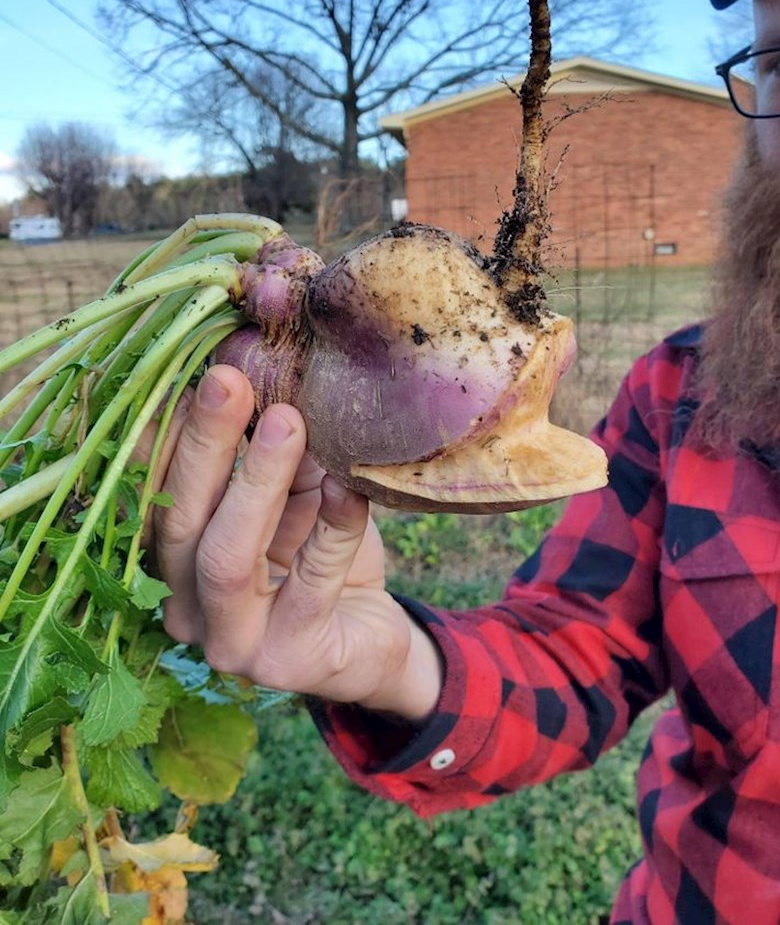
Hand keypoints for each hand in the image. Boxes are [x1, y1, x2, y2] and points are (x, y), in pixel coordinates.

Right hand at [152, 364, 441, 718]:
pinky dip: (331, 527)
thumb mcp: (292, 496)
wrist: (369, 641)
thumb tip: (259, 372)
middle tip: (227, 380)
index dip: (166, 435)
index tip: (185, 373)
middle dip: (204, 445)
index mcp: (175, 562)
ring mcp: (233, 642)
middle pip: (181, 522)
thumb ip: (269, 451)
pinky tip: (347, 487)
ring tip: (285, 421)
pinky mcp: (290, 660)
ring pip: (228, 557)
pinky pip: (312, 582)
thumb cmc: (318, 559)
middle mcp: (186, 607)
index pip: (156, 495)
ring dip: (255, 482)